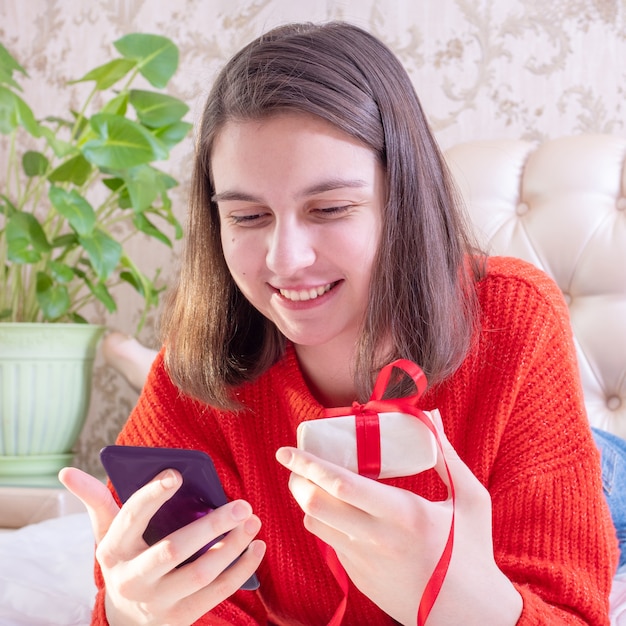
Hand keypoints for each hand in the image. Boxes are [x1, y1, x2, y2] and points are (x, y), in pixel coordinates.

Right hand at [59, 467, 264, 625]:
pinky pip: (216, 594)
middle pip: (172, 549)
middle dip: (210, 526)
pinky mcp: (181, 616)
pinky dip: (240, 571)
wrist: (126, 619)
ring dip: (232, 548)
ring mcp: (158, 601)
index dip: (152, 495)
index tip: (177, 474)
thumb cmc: (124, 559)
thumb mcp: (106, 534)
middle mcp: (133, 577)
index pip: (131, 517)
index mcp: (114, 550)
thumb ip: (96, 502)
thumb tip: (66, 473)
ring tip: (253, 522)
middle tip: (242, 504)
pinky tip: (256, 548)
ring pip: (199, 574)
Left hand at [275, 417, 521, 624]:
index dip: (309, 464)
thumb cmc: (472, 552)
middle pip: (316, 504)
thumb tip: (431, 416)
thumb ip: (446, 455)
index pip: (342, 484)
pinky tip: (337, 509)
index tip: (286, 450)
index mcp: (404, 514)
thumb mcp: (471, 499)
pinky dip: (325, 520)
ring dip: (307, 499)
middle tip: (294, 462)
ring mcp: (363, 562)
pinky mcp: (358, 578)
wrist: (470, 615)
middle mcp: (377, 539)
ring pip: (316, 524)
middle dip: (297, 479)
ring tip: (311, 481)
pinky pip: (329, 543)